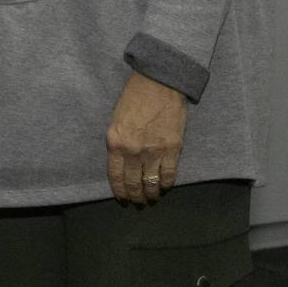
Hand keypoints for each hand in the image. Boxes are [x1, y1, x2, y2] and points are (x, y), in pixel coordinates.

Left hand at [106, 70, 187, 203]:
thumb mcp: (116, 120)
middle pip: (133, 182)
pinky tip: (163, 188)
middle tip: (137, 202)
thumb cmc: (134, 98)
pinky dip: (165, 184)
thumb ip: (118, 142)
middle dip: (134, 195)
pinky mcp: (173, 149)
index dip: (119, 190)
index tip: (122, 198)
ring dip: (150, 194)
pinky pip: (169, 174)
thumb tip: (121, 160)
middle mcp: (133, 151)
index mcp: (115, 142)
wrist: (159, 84)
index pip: (115, 175)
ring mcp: (154, 151)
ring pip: (151, 182)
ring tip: (151, 199)